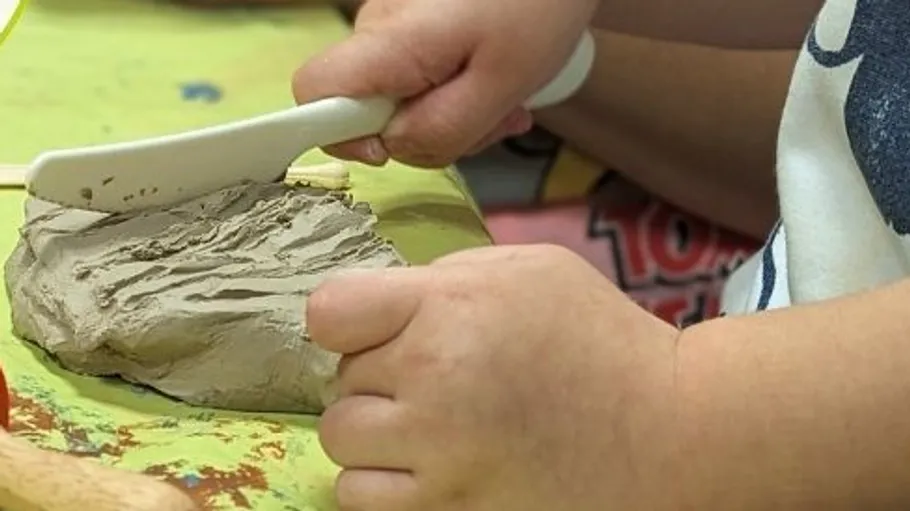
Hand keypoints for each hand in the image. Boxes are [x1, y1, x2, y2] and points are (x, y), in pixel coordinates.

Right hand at [292, 0, 598, 166]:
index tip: (390, 146)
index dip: (339, 133)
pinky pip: (419, 78)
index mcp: (388, 40)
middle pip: (365, 106)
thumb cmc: (537, 8)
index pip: (312, 90)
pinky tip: (499, 84)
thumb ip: (441, 128)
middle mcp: (377, 28)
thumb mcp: (501, 85)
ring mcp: (395, 24)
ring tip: (507, 101)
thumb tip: (393, 148)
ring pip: (399, 98)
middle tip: (492, 121)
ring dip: (453, 114)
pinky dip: (458, 92)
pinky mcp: (416, 24)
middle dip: (425, 130)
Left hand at [307, 245, 680, 510]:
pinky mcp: (450, 510)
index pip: (329, 311)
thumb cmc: (601, 337)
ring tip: (425, 423)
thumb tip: (386, 303)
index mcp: (450, 309)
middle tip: (433, 376)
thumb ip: (445, 277)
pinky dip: (380, 481)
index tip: (373, 327)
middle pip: (339, 379)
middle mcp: (434, 382)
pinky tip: (423, 464)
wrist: (669, 428)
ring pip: (341, 440)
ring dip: (373, 430)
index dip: (348, 318)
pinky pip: (360, 497)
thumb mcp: (529, 269)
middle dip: (378, 374)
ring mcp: (441, 456)